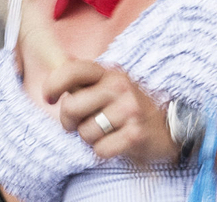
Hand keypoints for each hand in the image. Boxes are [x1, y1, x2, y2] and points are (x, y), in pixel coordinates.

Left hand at [43, 59, 178, 163]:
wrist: (168, 128)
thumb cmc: (128, 107)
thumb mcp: (109, 86)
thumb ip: (83, 80)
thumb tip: (53, 64)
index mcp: (108, 72)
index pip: (72, 70)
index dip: (53, 84)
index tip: (48, 97)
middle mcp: (119, 86)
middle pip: (71, 107)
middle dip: (68, 122)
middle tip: (79, 124)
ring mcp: (129, 109)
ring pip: (84, 132)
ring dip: (89, 138)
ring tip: (105, 132)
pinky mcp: (135, 134)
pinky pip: (100, 150)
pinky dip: (103, 151)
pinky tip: (116, 142)